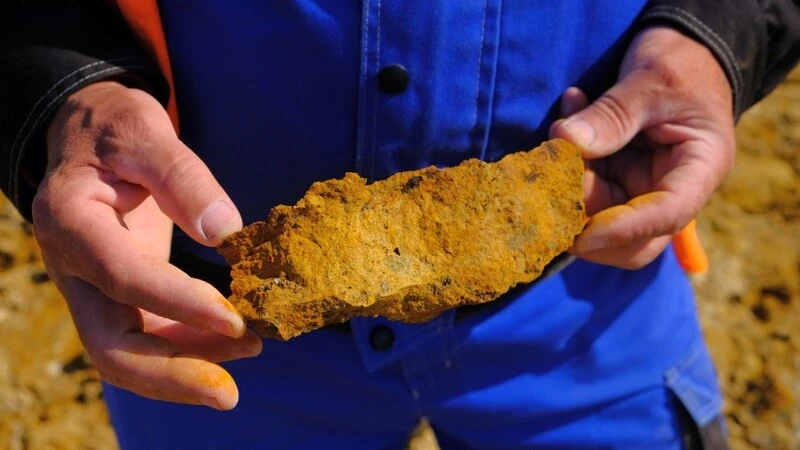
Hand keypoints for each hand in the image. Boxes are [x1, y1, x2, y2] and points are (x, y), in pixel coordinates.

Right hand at [32, 81, 260, 409]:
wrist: (89, 134)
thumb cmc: (117, 128)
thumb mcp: (147, 132)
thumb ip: (183, 178)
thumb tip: (226, 232)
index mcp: (71, 220)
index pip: (122, 276)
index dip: (179, 304)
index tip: (235, 320)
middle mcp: (72, 266)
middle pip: (109, 344)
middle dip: (170, 374)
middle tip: (229, 392)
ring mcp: (91, 287)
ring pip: (126, 352)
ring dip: (185, 368)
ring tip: (251, 351)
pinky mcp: (116, 294)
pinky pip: (145, 335)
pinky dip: (187, 346)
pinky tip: (232, 339)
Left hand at [550, 26, 734, 268]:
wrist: (682, 49)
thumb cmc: (679, 62)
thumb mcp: (650, 79)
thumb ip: (613, 114)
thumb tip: (567, 142)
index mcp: (700, 169)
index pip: (667, 216)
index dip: (624, 230)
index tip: (582, 236)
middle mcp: (672, 189)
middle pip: (633, 240)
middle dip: (587, 221)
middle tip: (553, 179)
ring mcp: (641, 188)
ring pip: (598, 219)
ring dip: (568, 186)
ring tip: (561, 125)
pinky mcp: (616, 179)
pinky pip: (582, 188)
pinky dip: (565, 164)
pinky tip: (566, 116)